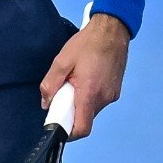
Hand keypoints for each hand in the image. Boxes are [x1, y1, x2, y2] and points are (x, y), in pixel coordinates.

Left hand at [39, 13, 129, 139]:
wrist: (112, 29)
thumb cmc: (87, 43)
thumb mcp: (62, 60)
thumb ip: (51, 84)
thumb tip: (46, 103)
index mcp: (90, 93)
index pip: (82, 128)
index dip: (68, 132)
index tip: (58, 123)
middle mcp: (104, 99)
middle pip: (85, 119)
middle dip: (72, 112)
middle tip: (64, 93)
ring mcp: (112, 95)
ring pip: (92, 110)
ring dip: (81, 103)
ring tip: (76, 81)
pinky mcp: (116, 90)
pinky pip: (99, 101)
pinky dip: (90, 97)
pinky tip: (87, 78)